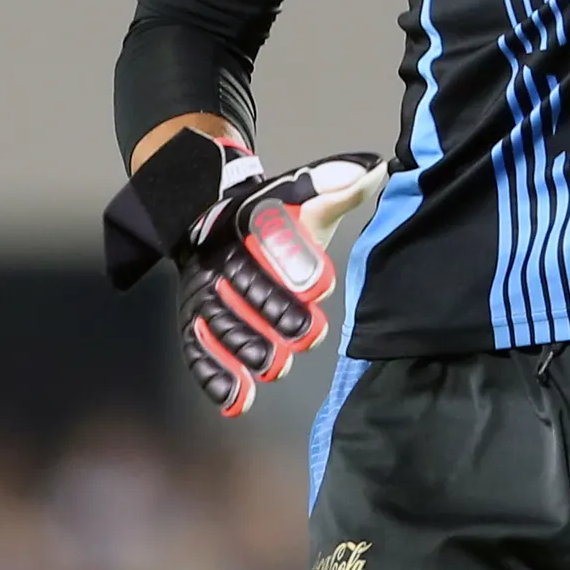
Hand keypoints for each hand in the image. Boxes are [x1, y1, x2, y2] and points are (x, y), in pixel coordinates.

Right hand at [103, 131, 387, 416]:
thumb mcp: (298, 193)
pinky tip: (237, 399)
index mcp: (248, 221)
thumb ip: (335, 185)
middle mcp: (222, 258)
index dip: (295, 260)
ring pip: (222, 322)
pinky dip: (216, 377)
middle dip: (276, 311)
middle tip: (307, 333)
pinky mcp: (195, 325)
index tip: (321, 282)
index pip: (270, 238)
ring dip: (248, 346)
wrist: (204, 216)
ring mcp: (205, 294)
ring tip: (276, 366)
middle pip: (246, 287)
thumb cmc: (267, 213)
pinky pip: (198, 351)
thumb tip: (374, 170)